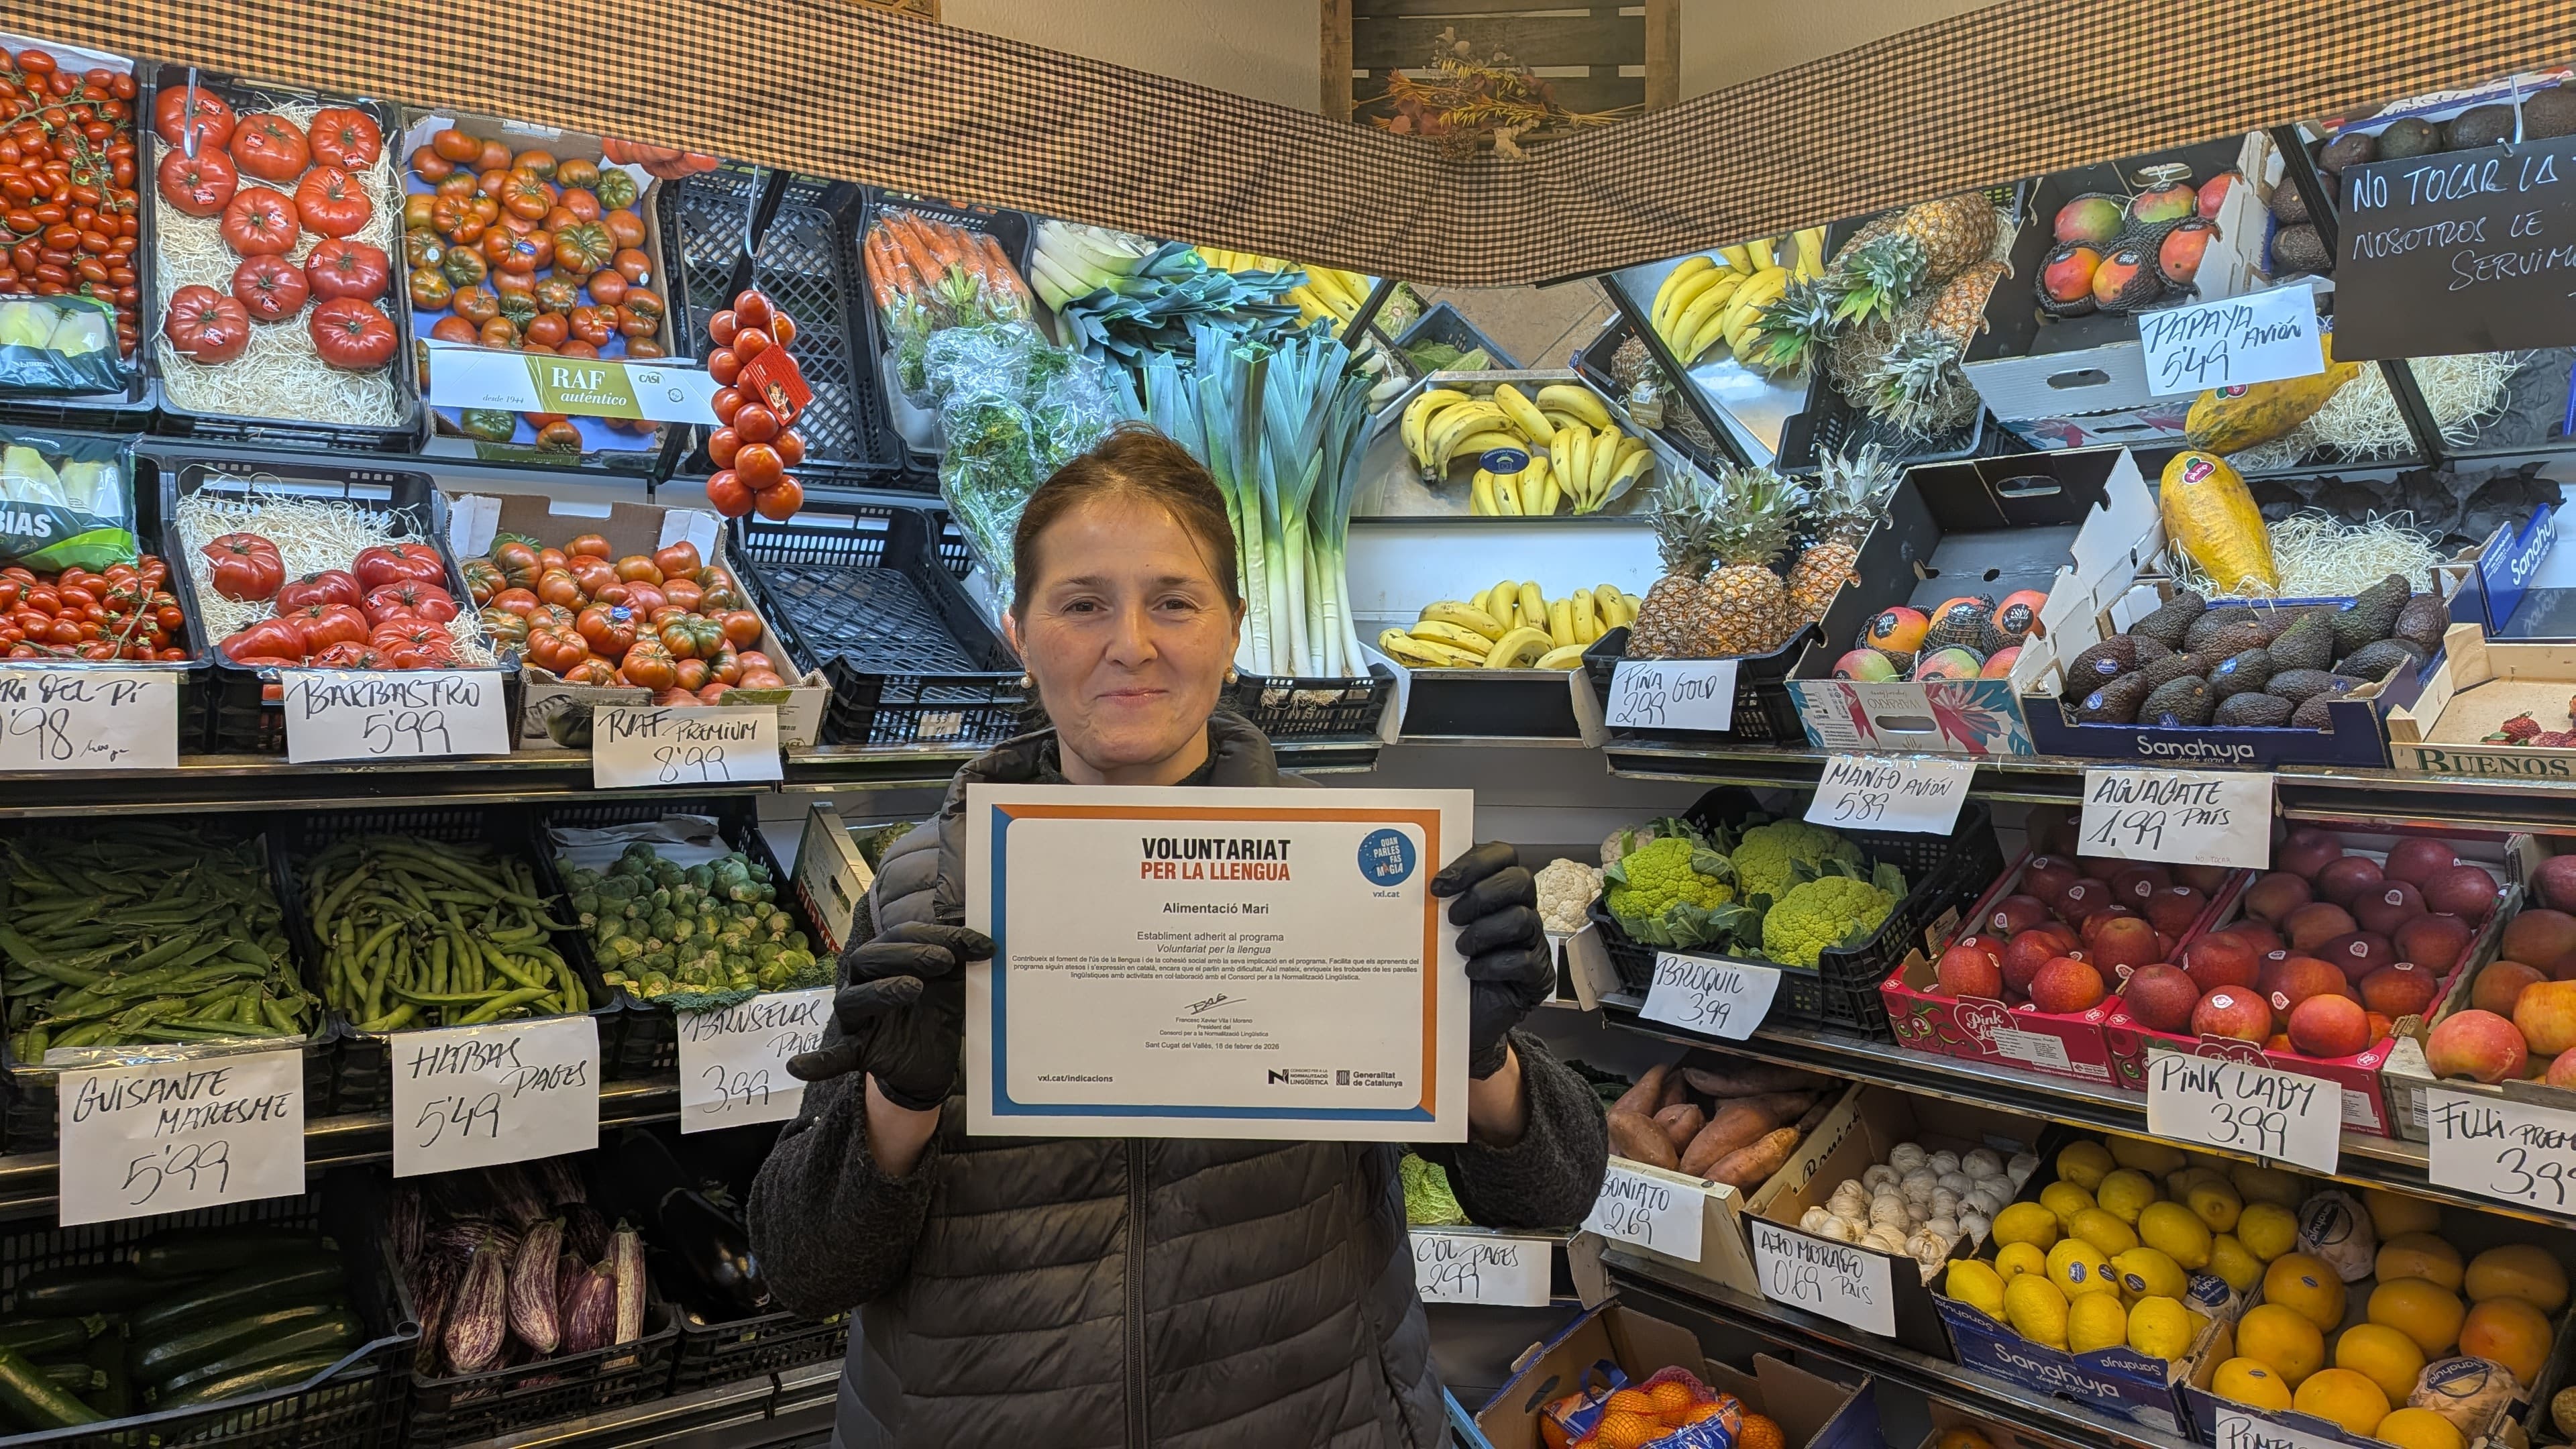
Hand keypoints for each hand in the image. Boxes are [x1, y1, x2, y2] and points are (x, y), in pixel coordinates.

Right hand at [784, 923, 991, 1109]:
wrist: (932, 1061)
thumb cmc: (938, 1011)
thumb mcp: (954, 983)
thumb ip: (961, 960)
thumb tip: (988, 940)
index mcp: (887, 959)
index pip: (903, 935)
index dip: (939, 934)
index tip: (978, 945)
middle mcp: (864, 982)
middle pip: (870, 958)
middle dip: (908, 954)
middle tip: (943, 960)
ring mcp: (857, 1018)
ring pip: (853, 999)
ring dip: (882, 991)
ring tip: (914, 989)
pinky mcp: (858, 1050)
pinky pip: (832, 1056)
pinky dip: (816, 1061)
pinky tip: (796, 1067)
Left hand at [1429, 841, 1548, 1078]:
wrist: (1456, 1021)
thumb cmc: (1445, 971)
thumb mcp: (1435, 930)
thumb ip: (1433, 902)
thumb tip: (1403, 877)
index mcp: (1498, 890)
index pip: (1502, 855)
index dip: (1474, 863)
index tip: (1439, 883)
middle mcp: (1521, 910)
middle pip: (1519, 880)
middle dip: (1481, 895)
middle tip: (1451, 916)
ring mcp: (1533, 943)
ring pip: (1522, 919)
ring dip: (1484, 932)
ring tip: (1459, 948)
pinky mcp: (1537, 976)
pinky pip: (1525, 961)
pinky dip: (1493, 965)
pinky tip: (1471, 971)